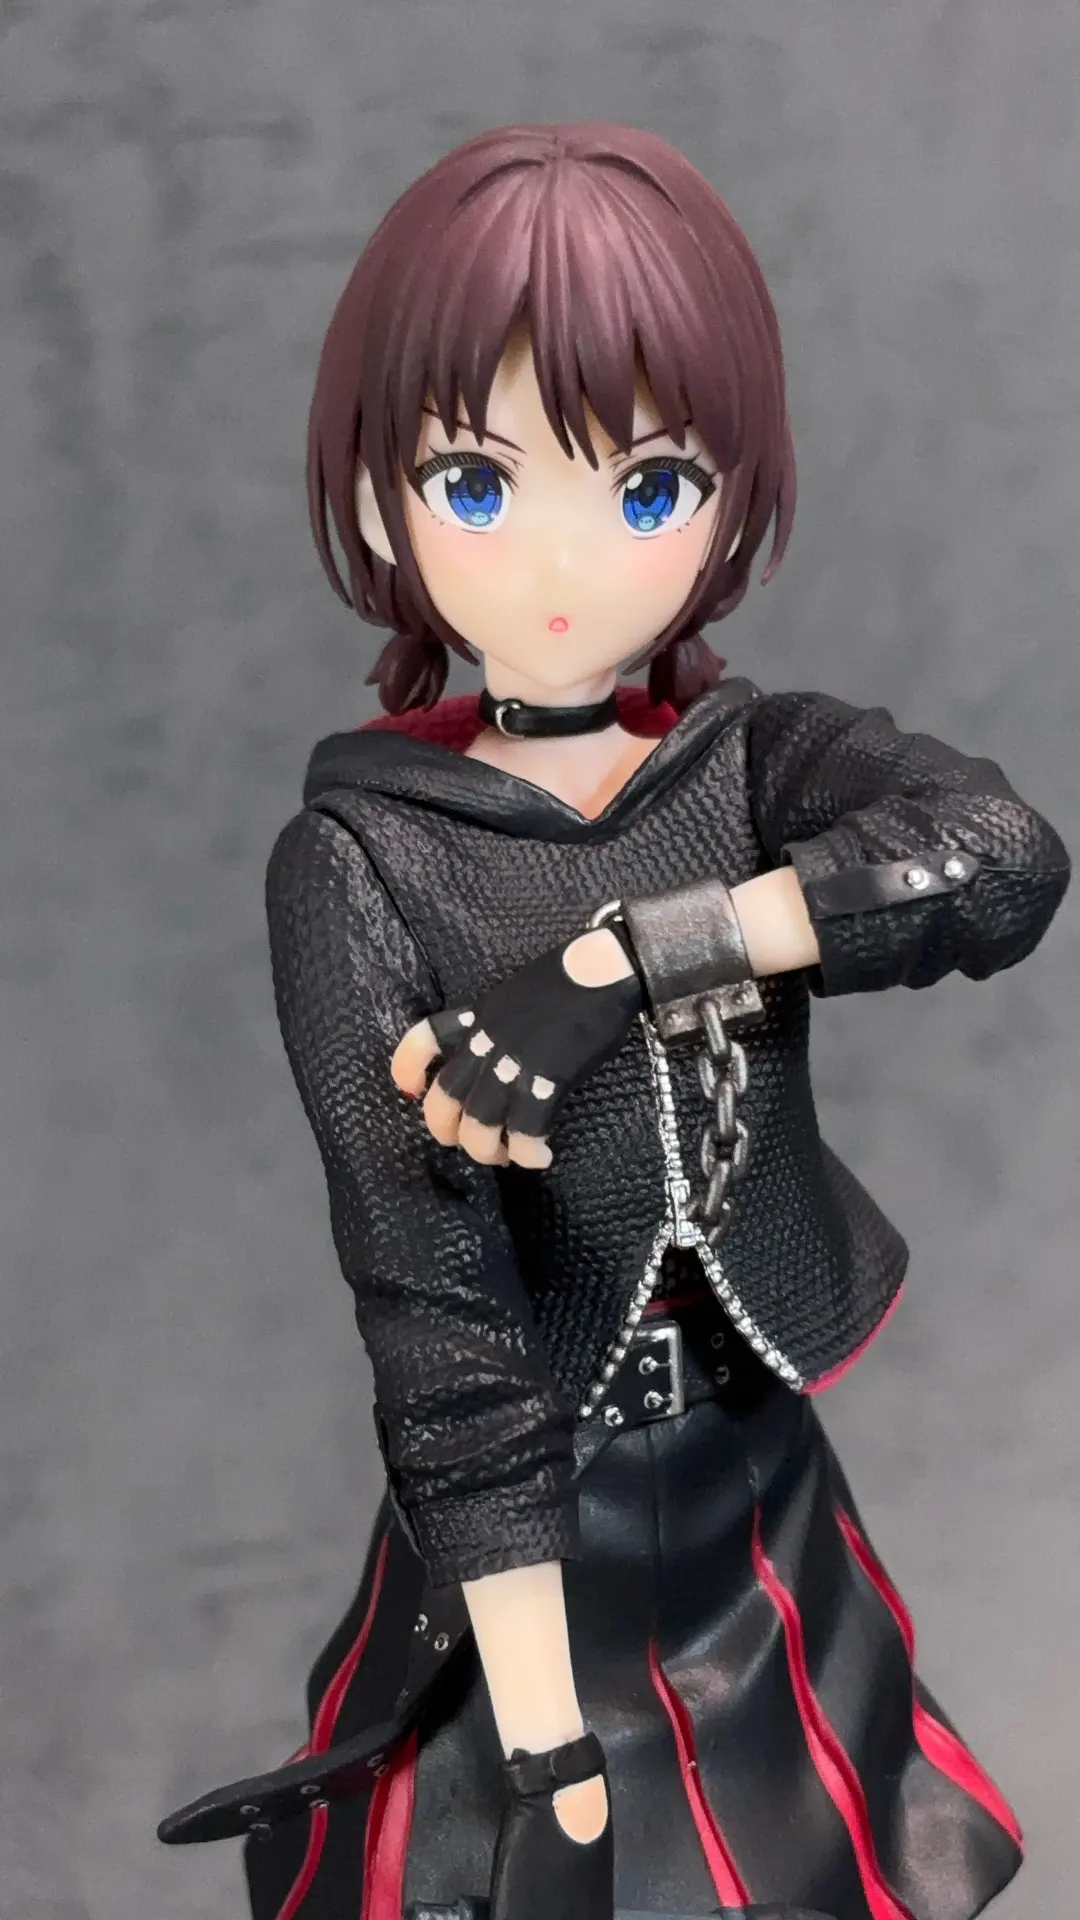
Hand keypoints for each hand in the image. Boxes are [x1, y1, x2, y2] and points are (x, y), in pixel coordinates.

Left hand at [390, 926, 641, 1167]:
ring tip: (507, 1157)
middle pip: (445, 1097)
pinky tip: (541, 1158)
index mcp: (478, 1016)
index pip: (425, 1038)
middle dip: (447, 1131)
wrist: (605, 968)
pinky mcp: (547, 1078)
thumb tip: (500, 1059)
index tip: (412, 1092)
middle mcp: (486, 1041)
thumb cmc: (569, 980)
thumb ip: (499, 1026)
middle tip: (468, 1144)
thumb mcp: (515, 996)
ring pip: (480, 1121)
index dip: (408, 1069)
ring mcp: (514, 1061)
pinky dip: (529, 1151)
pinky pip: (527, 1127)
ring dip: (488, 1150)